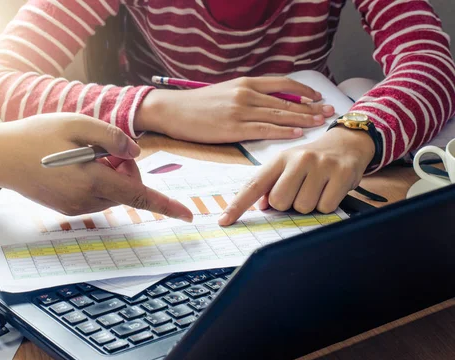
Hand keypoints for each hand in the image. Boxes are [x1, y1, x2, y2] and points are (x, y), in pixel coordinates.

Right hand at [0, 113, 192, 220]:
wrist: (0, 157)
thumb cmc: (37, 135)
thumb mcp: (77, 123)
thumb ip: (112, 137)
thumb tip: (136, 152)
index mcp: (92, 179)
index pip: (138, 195)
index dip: (166, 205)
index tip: (188, 215)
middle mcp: (86, 200)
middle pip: (128, 189)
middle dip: (129, 168)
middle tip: (108, 147)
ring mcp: (76, 208)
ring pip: (114, 193)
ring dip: (113, 174)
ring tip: (86, 153)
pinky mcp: (68, 209)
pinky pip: (98, 196)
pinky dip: (99, 180)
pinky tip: (78, 164)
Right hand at [135, 77, 334, 142]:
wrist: (172, 110)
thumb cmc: (197, 104)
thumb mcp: (225, 91)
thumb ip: (247, 95)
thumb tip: (267, 103)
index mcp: (245, 83)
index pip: (282, 84)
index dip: (303, 91)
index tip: (317, 97)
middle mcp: (246, 94)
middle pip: (285, 101)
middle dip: (310, 107)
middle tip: (329, 112)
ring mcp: (240, 110)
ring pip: (279, 115)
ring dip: (302, 120)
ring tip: (320, 123)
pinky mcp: (233, 128)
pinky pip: (264, 130)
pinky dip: (283, 132)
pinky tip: (297, 134)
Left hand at [218, 127, 374, 225]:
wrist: (347, 143)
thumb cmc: (312, 161)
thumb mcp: (287, 167)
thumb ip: (271, 185)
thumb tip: (263, 205)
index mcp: (279, 159)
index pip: (254, 185)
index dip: (237, 205)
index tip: (224, 221)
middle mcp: (298, 159)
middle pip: (280, 202)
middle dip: (288, 205)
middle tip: (299, 192)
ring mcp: (321, 165)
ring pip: (303, 207)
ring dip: (310, 205)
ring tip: (317, 188)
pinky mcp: (341, 173)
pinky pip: (326, 207)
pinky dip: (327, 205)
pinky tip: (330, 189)